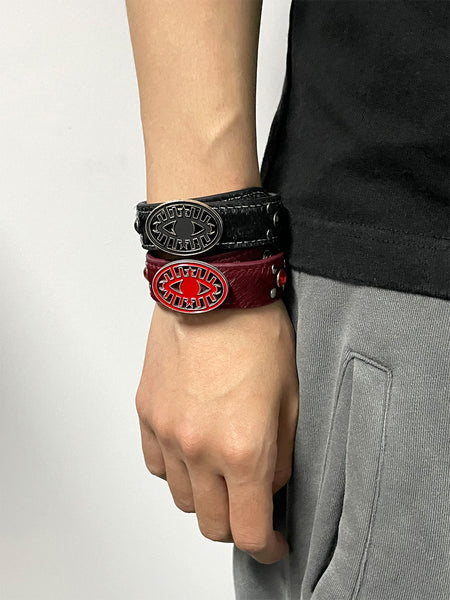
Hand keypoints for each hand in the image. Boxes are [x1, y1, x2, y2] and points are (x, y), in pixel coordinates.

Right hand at [135, 298, 298, 563]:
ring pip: (181, 499)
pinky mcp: (147, 413)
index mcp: (243, 448)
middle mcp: (199, 448)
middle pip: (211, 524)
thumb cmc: (257, 333)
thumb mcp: (290, 399)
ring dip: (205, 497)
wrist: (214, 291)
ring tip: (222, 471)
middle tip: (250, 505)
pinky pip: (157, 466)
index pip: (249, 530)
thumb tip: (269, 486)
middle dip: (237, 524)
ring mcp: (167, 432)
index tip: (273, 542)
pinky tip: (193, 449)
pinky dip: (177, 470)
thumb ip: (280, 456)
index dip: (267, 546)